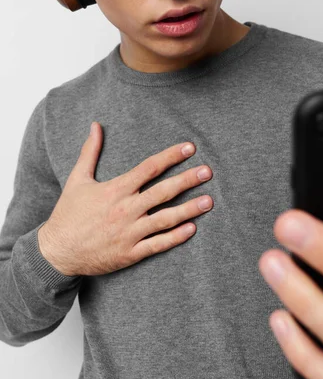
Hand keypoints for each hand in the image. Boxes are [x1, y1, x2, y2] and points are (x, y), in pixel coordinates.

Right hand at [38, 122, 212, 276]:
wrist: (57, 251)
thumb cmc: (68, 213)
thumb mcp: (77, 178)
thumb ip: (90, 151)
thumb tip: (96, 125)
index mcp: (116, 189)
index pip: (149, 167)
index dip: (171, 156)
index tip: (190, 148)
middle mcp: (125, 209)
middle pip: (163, 191)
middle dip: (188, 179)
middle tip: (208, 171)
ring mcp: (129, 232)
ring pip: (165, 219)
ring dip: (189, 209)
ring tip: (209, 201)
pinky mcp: (130, 253)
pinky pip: (158, 244)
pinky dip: (176, 237)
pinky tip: (192, 229)